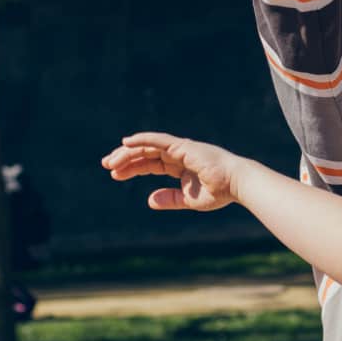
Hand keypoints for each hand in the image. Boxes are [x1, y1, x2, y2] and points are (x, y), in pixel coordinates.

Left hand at [102, 132, 239, 211]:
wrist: (236, 184)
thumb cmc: (219, 192)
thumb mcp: (189, 200)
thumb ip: (170, 199)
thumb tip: (149, 201)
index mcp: (179, 165)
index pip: (150, 163)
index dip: (132, 168)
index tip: (114, 174)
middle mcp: (178, 153)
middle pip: (145, 153)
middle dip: (124, 158)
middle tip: (105, 164)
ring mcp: (180, 148)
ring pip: (148, 146)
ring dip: (128, 152)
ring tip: (110, 161)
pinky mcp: (183, 146)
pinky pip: (158, 140)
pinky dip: (142, 139)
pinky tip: (127, 142)